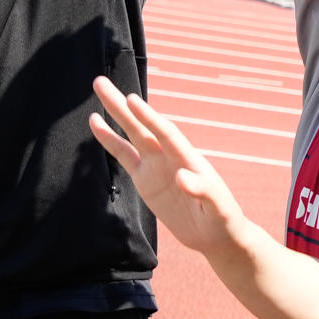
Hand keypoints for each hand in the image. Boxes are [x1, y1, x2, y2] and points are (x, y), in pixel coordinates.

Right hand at [88, 78, 239, 248]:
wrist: (215, 235)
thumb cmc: (222, 219)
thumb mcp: (218, 207)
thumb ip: (202, 191)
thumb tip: (181, 177)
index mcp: (189, 160)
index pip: (166, 134)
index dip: (149, 118)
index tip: (131, 100)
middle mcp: (170, 157)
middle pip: (143, 127)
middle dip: (122, 106)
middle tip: (100, 82)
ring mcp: (155, 167)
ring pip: (131, 135)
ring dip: (114, 115)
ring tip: (99, 89)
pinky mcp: (145, 180)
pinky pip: (123, 157)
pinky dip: (110, 140)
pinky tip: (96, 123)